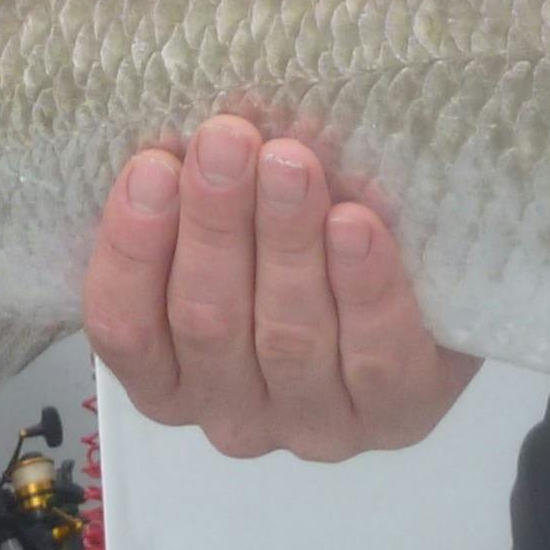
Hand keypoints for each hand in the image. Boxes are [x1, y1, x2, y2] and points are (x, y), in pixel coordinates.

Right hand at [82, 115, 477, 462]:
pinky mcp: (394, 417)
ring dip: (286, 241)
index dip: (131, 251)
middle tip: (226, 140)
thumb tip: (186, 125)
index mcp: (170, 375)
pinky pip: (374, 360)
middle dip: (214, 223)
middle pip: (206, 324)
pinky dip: (362, 290)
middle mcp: (231, 412)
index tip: (151, 166)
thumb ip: (203, 192)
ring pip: (287, 337)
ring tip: (292, 163)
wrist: (424, 290)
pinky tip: (356, 225)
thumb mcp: (238, 219)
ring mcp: (311, 424)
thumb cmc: (305, 236)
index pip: (125, 329)